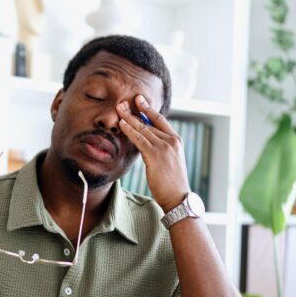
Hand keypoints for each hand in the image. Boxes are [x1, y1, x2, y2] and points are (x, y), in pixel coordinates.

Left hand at [117, 95, 190, 212]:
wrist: (177, 197)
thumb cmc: (172, 182)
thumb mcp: (170, 160)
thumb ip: (161, 148)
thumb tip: (147, 141)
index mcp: (176, 140)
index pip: (160, 119)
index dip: (148, 109)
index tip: (139, 99)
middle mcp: (171, 140)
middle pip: (149, 122)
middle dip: (134, 111)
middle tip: (123, 101)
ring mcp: (164, 147)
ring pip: (143, 128)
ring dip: (129, 118)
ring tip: (118, 109)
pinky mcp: (155, 155)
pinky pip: (139, 139)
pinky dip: (129, 130)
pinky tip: (121, 124)